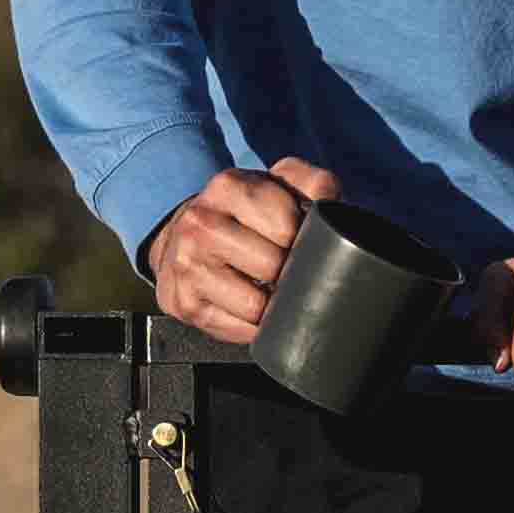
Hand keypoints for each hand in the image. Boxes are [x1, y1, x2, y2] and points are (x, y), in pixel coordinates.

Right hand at [143, 155, 335, 350]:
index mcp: (227, 187)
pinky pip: (239, 329)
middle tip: (282, 264)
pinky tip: (249, 303)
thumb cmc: (243, 214)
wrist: (183, 237)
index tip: (295, 237)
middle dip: (286, 270)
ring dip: (270, 302)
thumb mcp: (277, 185)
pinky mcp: (183, 302)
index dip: (301, 237)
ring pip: (255, 305)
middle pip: (271, 266)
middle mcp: (199, 223)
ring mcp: (186, 265)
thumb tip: (330, 201)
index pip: (285, 225)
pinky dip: (253, 324)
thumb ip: (313, 183)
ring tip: (266, 285)